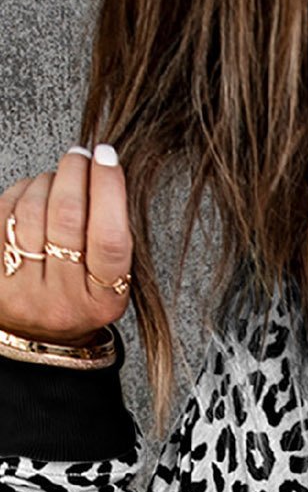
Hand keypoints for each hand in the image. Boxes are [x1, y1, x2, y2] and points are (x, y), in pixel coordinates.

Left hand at [0, 143, 131, 346]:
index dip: (108, 190)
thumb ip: (112, 236)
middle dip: (74, 172)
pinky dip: (21, 191)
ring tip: (58, 181)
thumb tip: (103, 171)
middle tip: (81, 156)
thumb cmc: (81, 297)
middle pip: (66, 217)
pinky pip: (3, 213)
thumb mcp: (111, 282)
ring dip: (47, 180)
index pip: (109, 240)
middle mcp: (61, 299)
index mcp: (101, 302)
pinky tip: (33, 194)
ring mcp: (23, 288)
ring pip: (31, 209)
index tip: (107, 157)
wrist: (41, 335)